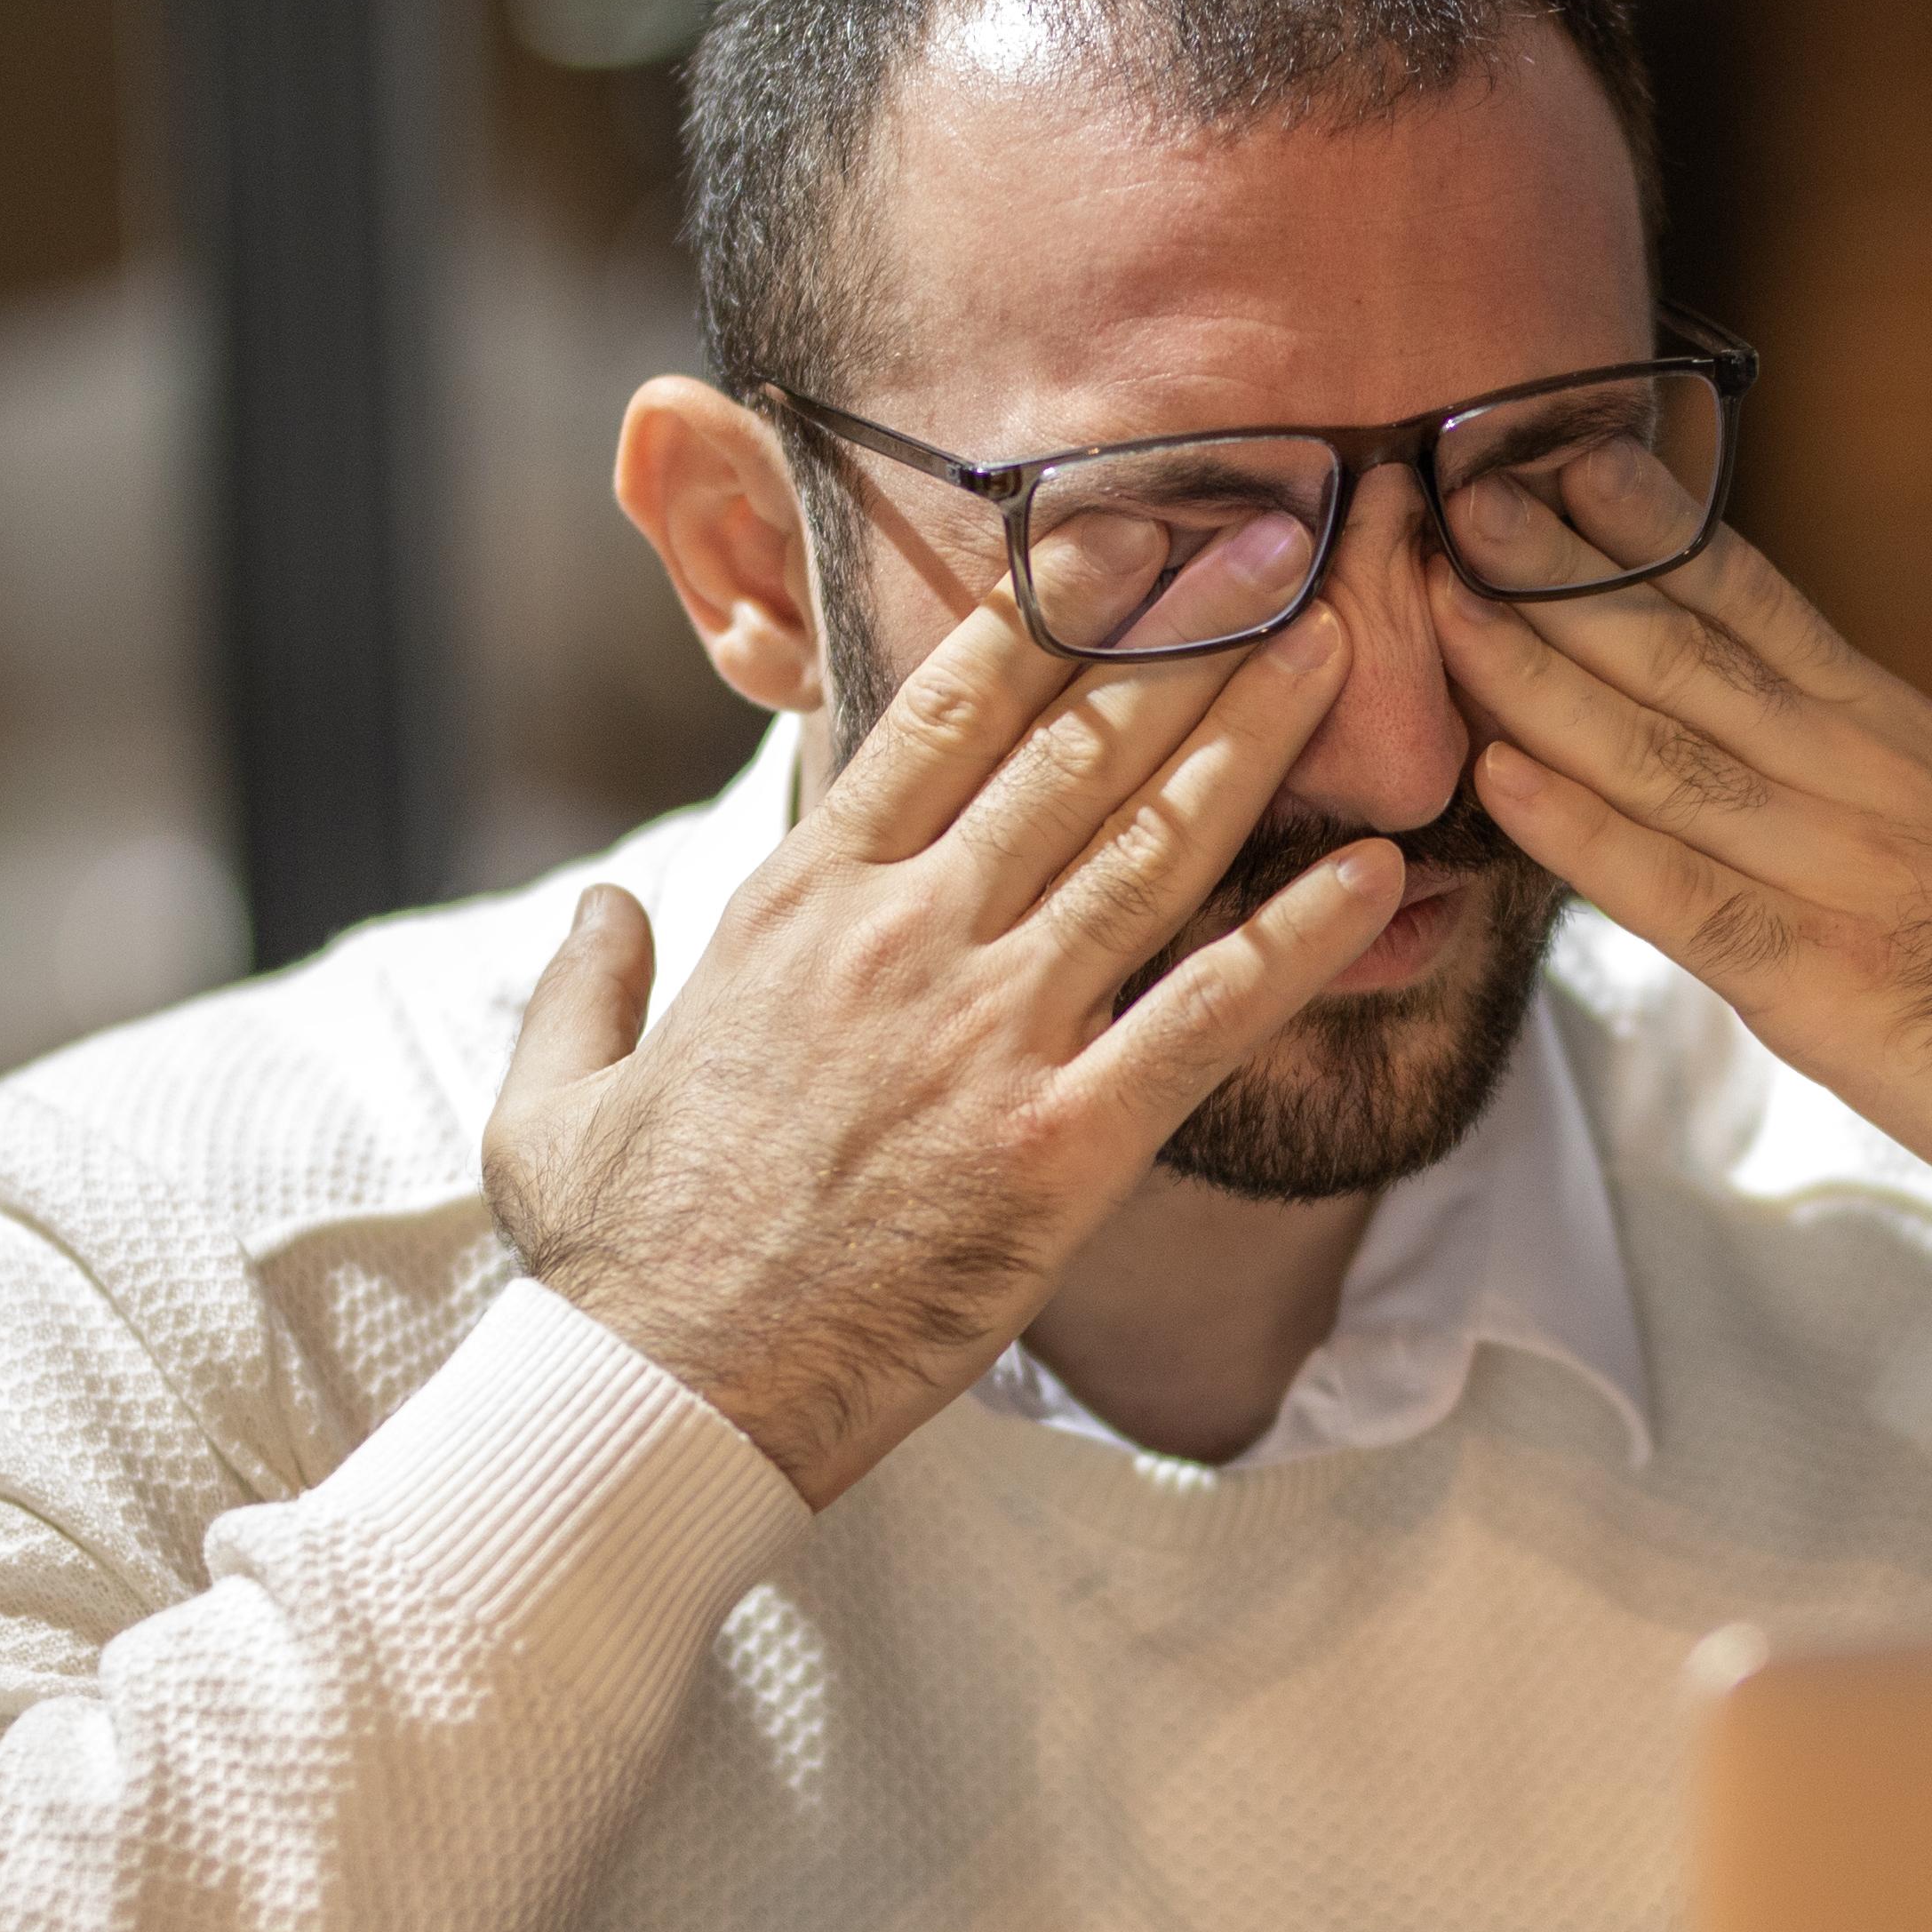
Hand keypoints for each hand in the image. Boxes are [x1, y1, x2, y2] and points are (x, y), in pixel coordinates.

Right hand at [483, 535, 1407, 1503]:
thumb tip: (608, 904)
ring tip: (1342, 648)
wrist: (660, 1395)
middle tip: (1282, 543)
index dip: (1047, 614)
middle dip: (1185, 635)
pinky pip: (1203, 1022)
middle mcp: (903, 939)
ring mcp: (987, 1038)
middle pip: (1071, 750)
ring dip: (1253, 741)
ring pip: (1147, 850)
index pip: (940, 714)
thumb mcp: (553, 1096)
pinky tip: (1378, 876)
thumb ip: (586, 978)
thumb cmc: (612, 1258)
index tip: (1126, 536)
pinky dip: (1297, 942)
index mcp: (797, 905)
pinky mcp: (1058, 1148)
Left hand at [1435, 451, 1931, 1353]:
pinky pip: (1683, 894)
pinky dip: (1586, 833)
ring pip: (1665, 749)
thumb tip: (1734, 733)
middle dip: (1558, 568)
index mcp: (1898, 735)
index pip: (1753, 600)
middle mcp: (1868, 777)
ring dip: (1537, 671)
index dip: (1645, 524)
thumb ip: (1845, 779)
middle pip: (1688, 649)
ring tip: (1438, 601)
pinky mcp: (1827, 985)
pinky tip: (1501, 781)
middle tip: (1448, 487)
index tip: (1550, 449)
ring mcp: (1847, 874)